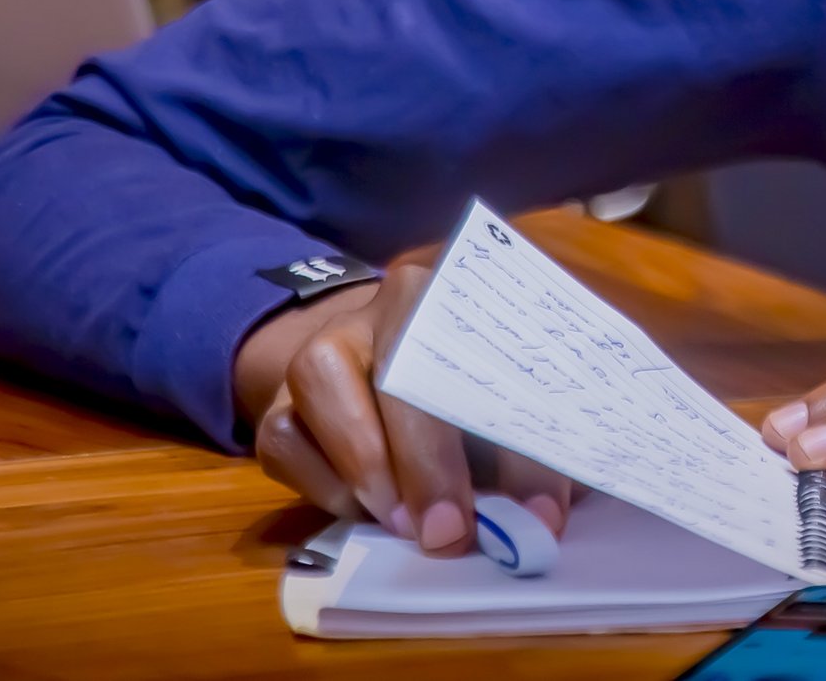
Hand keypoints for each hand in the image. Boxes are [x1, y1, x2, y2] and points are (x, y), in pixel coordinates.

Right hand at [234, 257, 574, 555]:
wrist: (381, 361)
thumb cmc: (467, 384)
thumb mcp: (508, 402)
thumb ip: (524, 443)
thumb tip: (545, 512)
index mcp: (464, 292)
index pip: (497, 359)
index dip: (521, 446)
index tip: (542, 513)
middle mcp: (391, 304)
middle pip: (399, 368)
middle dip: (429, 462)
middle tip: (453, 531)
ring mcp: (325, 346)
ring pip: (324, 382)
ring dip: (366, 464)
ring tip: (405, 524)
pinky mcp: (280, 401)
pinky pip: (286, 438)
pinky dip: (324, 484)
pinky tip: (366, 511)